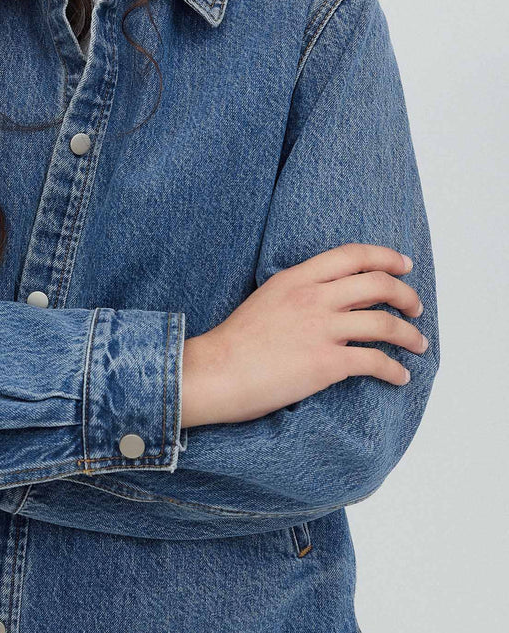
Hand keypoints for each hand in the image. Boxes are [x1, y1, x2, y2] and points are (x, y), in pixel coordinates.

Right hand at [181, 243, 428, 427]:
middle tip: (414, 307)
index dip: (385, 257)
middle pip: (378, 284)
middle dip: (406, 295)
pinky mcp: (326, 364)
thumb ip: (299, 293)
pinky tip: (399, 377)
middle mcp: (313, 298)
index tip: (404, 265)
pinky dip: (394, 371)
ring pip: (385, 324)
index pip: (352, 255)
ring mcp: (321, 330)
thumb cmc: (234, 343)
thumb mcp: (266, 299)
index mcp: (297, 279)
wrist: (214, 373)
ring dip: (409, 335)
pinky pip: (375, 362)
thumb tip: (331, 299)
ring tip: (417, 344)